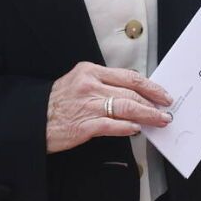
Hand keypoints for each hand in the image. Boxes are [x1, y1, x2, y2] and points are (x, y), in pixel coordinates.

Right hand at [46, 61, 171, 152]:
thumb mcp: (79, 82)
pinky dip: (127, 127)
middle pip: (131, 92)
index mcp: (91, 71)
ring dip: (147, 115)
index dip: (150, 86)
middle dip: (153, 103)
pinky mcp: (84, 125)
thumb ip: (104, 84)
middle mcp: (90, 85)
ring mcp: (87, 105)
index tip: (163, 94)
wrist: (33, 120)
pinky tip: (137, 129)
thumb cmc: (57, 102)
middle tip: (166, 110)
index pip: (129, 76)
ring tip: (159, 120)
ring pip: (126, 107)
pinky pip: (112, 125)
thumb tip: (133, 93)